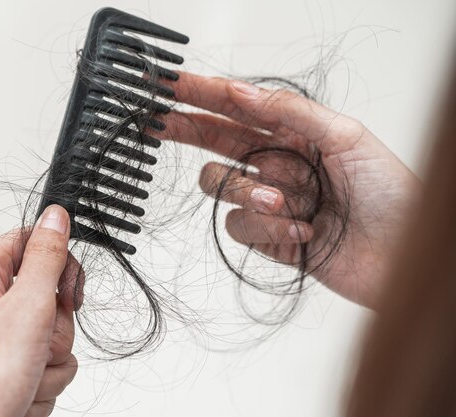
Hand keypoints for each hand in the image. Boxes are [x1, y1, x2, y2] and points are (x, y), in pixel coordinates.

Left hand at [0, 205, 83, 416]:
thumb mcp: (27, 307)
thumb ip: (47, 258)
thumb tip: (55, 216)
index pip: (31, 242)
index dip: (59, 264)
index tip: (70, 289)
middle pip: (47, 294)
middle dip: (54, 327)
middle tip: (38, 344)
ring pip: (48, 333)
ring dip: (49, 358)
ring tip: (26, 375)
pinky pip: (40, 360)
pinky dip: (40, 378)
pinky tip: (22, 391)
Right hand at [161, 72, 419, 307]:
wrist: (404, 254)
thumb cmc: (390, 194)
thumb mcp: (347, 137)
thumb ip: (291, 114)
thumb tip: (243, 91)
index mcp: (294, 135)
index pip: (237, 108)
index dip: (201, 94)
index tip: (170, 86)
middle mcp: (277, 165)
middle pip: (215, 142)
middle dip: (187, 129)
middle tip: (159, 123)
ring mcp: (270, 201)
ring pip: (223, 188)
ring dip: (248, 193)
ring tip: (284, 201)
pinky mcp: (269, 237)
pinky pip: (242, 227)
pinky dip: (270, 227)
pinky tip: (304, 229)